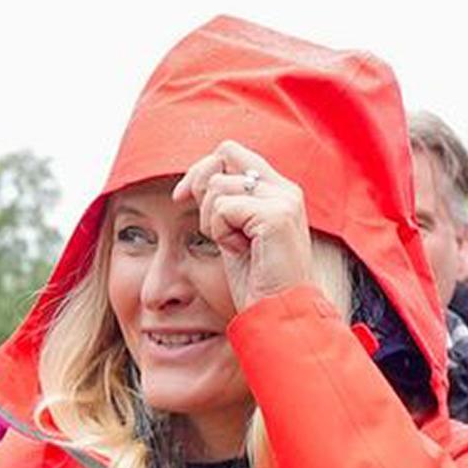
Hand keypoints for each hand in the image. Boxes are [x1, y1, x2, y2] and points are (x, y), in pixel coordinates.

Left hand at [173, 141, 311, 308]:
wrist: (279, 314)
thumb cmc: (258, 283)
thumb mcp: (237, 234)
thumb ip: (226, 203)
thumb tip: (194, 180)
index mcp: (280, 191)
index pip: (232, 152)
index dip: (201, 168)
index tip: (181, 196)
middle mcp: (286, 189)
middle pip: (224, 153)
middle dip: (199, 181)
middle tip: (198, 216)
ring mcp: (284, 200)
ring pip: (218, 185)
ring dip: (211, 219)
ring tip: (233, 244)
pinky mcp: (276, 216)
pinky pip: (223, 208)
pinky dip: (220, 232)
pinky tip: (239, 250)